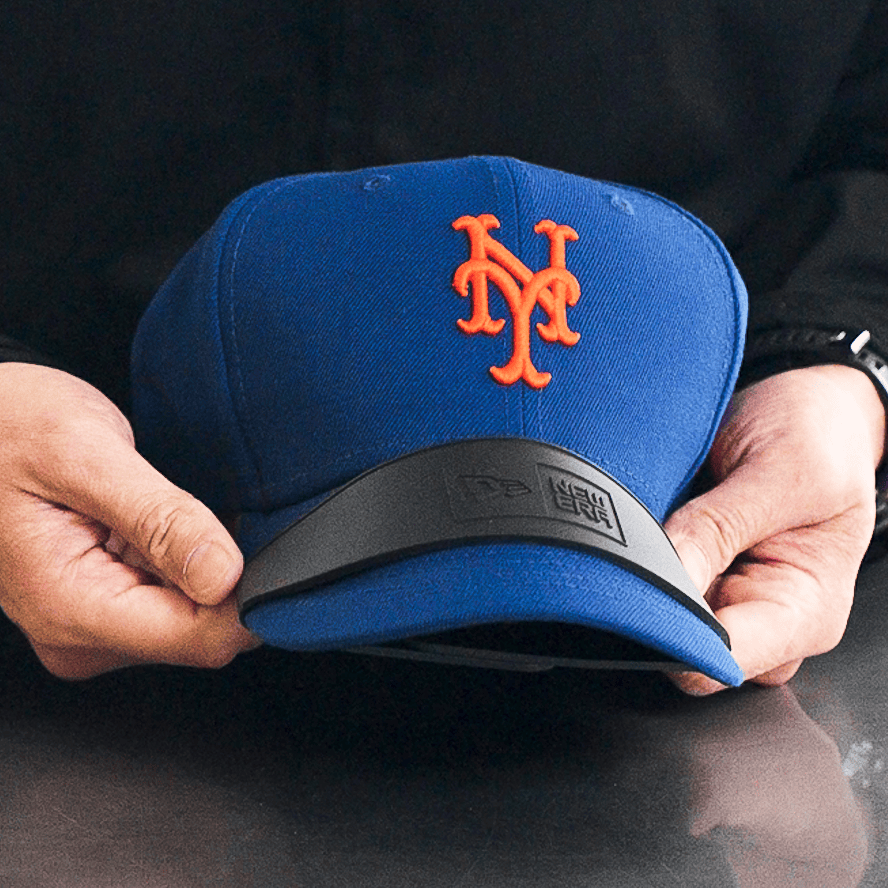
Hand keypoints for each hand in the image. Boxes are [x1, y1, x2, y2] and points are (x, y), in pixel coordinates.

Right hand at [0, 363, 257, 677]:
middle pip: (199, 633)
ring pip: (190, 618)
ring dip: (202, 568)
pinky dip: (184, 564)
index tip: (259, 545)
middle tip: (204, 513)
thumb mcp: (85, 454)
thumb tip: (223, 575)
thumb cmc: (9, 426)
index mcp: (69, 605)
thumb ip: (158, 518)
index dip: (246, 597)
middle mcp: (76, 634)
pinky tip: (163, 526)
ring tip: (167, 513)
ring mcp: (87, 625)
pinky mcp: (100, 607)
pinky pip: (171, 600)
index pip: (198, 638)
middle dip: (224, 578)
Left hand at [664, 364, 884, 693]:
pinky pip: (652, 586)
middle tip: (641, 542)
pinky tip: (646, 525)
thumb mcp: (782, 470)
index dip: (673, 630)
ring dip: (641, 578)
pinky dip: (640, 561)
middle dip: (653, 602)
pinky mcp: (699, 579)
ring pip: (661, 617)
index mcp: (804, 612)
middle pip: (686, 647)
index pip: (724, 657)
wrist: (815, 409)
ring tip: (654, 521)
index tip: (638, 587)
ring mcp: (728, 601)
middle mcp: (764, 620)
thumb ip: (720, 527)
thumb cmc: (818, 436)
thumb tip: (661, 579)